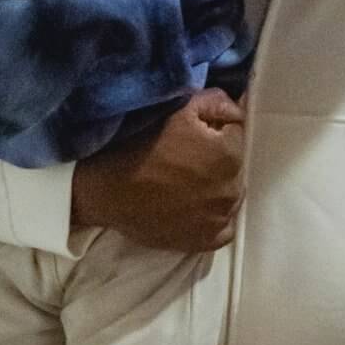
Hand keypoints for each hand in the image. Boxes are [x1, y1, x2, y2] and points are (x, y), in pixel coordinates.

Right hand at [70, 89, 244, 252]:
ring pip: (229, 197)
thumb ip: (217, 102)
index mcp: (229, 154)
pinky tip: (193, 206)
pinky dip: (213, 217)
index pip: (235, 134)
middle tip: (186, 155)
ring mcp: (218, 219)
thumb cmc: (139, 144)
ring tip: (186, 181)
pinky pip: (222, 228)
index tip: (192, 131)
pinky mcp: (204, 241)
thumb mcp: (178, 107)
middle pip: (233, 167)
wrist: (106, 189)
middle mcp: (231, 190)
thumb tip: (237, 109)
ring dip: (215, 187)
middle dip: (217, 158)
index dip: (214, 128)